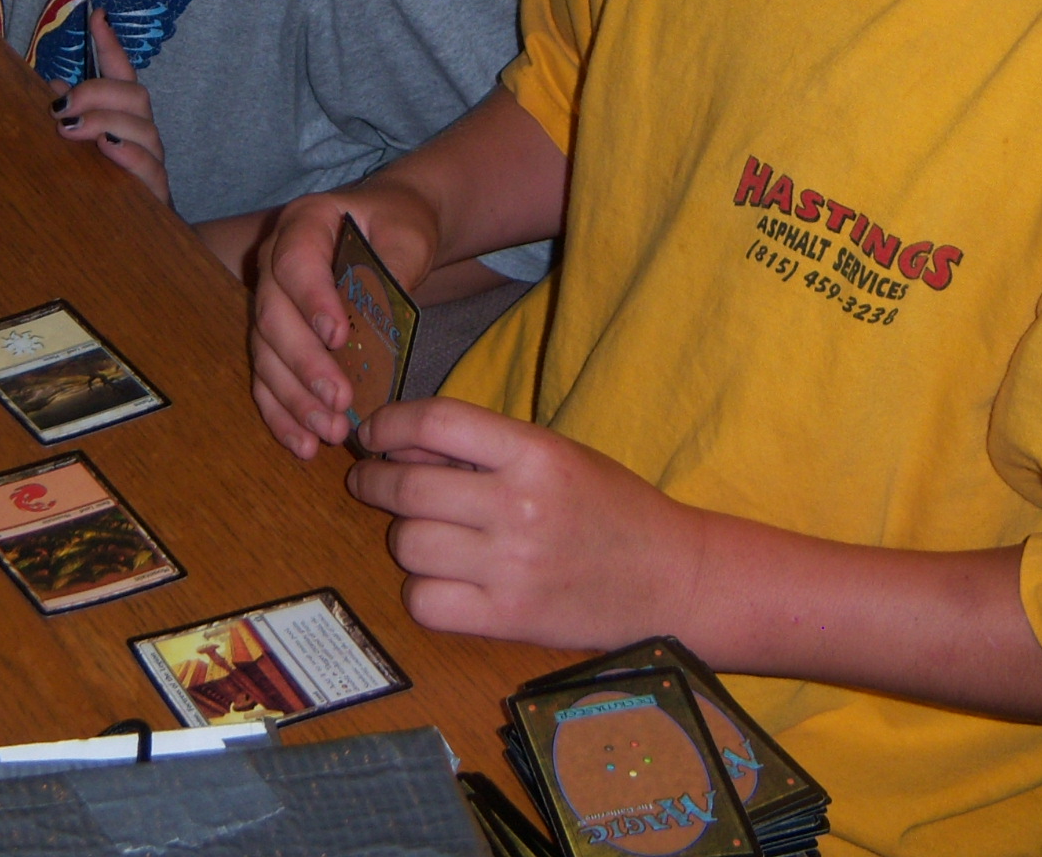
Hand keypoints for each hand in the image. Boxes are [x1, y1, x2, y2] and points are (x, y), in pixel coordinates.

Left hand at [52, 9, 171, 205]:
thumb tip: (50, 87)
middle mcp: (141, 134)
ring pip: (144, 127)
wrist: (133, 245)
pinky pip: (150, 167)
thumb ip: (69, 117)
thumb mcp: (79, 149)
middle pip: (135, 95)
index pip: (121, 73)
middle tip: (62, 105)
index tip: (96, 15)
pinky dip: (129, 154)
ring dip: (106, 120)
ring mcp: (151, 161)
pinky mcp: (155, 192)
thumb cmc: (100, 189)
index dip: (110, 44)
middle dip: (99, 91)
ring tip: (73, 127)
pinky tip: (108, 148)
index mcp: (122, 118)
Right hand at [249, 180, 438, 458]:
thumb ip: (397, 263)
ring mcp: (270, 303)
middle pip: (273, 316)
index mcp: (303, 223)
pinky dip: (283, 414)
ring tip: (329, 431)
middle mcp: (273, 263)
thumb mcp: (408, 233)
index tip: (338, 337)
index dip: (311, 301)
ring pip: (266, 355)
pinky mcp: (275, 341)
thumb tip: (386, 310)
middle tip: (339, 400)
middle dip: (305, 364)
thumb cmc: (397, 226)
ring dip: (293, 398)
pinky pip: (267, 379)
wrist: (388, 230)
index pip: (295, 262)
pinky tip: (303, 444)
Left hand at [348, 399, 706, 648]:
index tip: (372, 432)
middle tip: (370, 479)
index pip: (436, 421)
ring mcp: (511, 567)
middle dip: (374, 479)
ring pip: (408, 544)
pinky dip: (422, 591)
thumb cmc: (610, 507)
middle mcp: (519, 506)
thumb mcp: (556, 455)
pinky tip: (442, 580)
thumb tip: (397, 443)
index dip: (389, 423)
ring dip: (405, 537)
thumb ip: (482, 448)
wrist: (671, 578)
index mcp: (535, 453)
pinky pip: (424, 602)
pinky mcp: (507, 619)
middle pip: (407, 487)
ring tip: (427, 534)